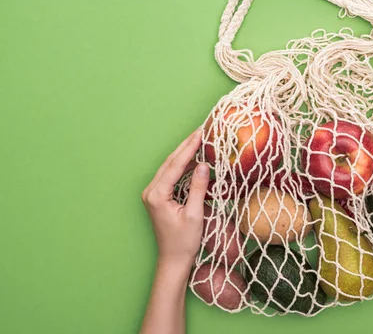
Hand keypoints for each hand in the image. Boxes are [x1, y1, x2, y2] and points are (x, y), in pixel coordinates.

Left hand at [141, 129, 209, 268]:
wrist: (173, 259)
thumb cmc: (184, 241)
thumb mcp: (195, 214)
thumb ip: (198, 188)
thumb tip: (203, 165)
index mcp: (157, 195)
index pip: (175, 165)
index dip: (189, 148)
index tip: (201, 134)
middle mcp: (151, 191)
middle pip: (170, 162)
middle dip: (186, 146)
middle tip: (201, 131)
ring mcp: (153, 193)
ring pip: (170, 167)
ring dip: (185, 154)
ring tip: (199, 141)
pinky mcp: (158, 196)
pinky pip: (171, 175)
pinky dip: (183, 166)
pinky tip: (194, 159)